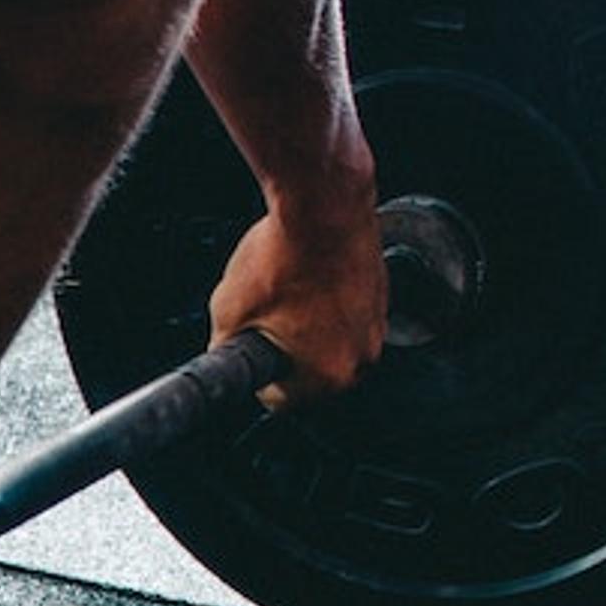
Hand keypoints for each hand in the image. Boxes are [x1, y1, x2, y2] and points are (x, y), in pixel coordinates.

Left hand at [207, 194, 387, 407]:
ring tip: (287, 294)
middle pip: (309, 375)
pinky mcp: (383, 297)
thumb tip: (222, 354)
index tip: (249, 352)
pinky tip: (308, 279)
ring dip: (308, 329)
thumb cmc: (283, 255)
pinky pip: (347, 316)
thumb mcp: (229, 312)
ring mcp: (377, 327)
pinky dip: (328, 304)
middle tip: (265, 318)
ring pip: (330, 344)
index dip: (255, 373)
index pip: (278, 400)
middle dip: (284, 352)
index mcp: (327, 375)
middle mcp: (362, 358)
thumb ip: (223, 349)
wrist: (324, 204)